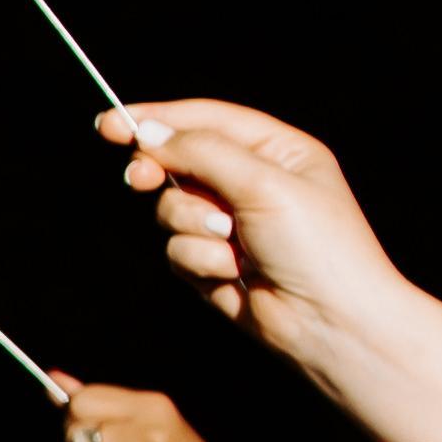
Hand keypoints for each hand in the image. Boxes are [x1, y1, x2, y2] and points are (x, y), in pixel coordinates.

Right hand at [98, 101, 441, 441]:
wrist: (330, 322)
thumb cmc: (318, 247)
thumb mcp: (264, 183)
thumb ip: (203, 152)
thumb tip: (149, 134)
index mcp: (277, 151)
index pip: (206, 120)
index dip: (158, 119)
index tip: (111, 124)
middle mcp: (251, 183)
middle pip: (179, 162)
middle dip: (159, 173)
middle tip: (139, 179)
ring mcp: (231, 225)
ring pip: (171, 210)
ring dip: (194, 228)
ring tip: (232, 246)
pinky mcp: (214, 263)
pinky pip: (177, 250)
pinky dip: (200, 262)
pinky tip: (234, 275)